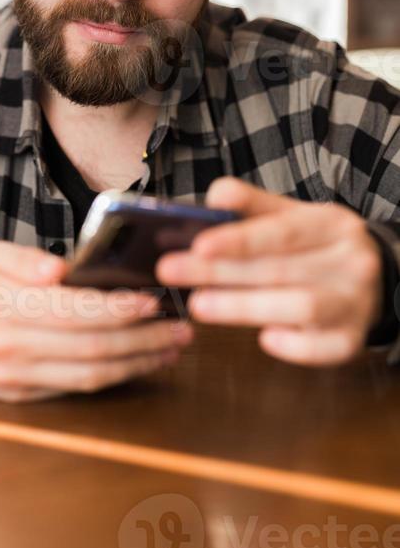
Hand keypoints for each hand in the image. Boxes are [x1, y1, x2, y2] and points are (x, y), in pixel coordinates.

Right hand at [0, 241, 192, 401]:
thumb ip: (27, 260)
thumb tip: (63, 269)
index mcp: (0, 306)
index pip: (71, 311)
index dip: (116, 308)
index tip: (152, 300)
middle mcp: (8, 348)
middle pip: (89, 348)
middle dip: (142, 339)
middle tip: (180, 328)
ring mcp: (14, 378)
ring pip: (89, 376)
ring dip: (137, 363)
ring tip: (171, 347)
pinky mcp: (21, 398)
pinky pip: (76, 389)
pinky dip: (113, 377)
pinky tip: (139, 362)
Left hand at [155, 177, 383, 365]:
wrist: (376, 277)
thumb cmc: (316, 245)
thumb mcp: (292, 215)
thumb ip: (252, 205)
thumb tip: (214, 197)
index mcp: (331, 224)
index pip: (283, 230)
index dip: (240, 239)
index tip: (198, 244)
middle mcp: (349, 262)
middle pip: (280, 269)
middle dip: (220, 273)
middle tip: (171, 271)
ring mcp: (354, 304)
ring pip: (301, 307)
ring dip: (244, 307)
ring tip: (199, 305)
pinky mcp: (353, 341)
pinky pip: (323, 350)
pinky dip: (292, 347)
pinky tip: (262, 338)